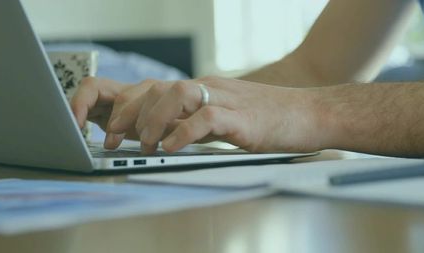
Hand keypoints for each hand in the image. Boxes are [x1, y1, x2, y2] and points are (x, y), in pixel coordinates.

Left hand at [72, 76, 323, 153]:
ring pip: (177, 95)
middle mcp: (210, 88)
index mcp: (204, 88)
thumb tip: (167, 138)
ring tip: (145, 145)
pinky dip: (184, 133)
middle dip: (130, 115)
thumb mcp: (225, 117)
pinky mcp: (242, 118)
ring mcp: (226, 100)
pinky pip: (206, 118)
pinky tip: (172, 148)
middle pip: (157, 89)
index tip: (113, 132)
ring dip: (153, 120)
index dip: (128, 108)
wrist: (310, 113)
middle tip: (118, 142)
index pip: (154, 88)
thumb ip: (197, 122)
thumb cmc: (270, 118)